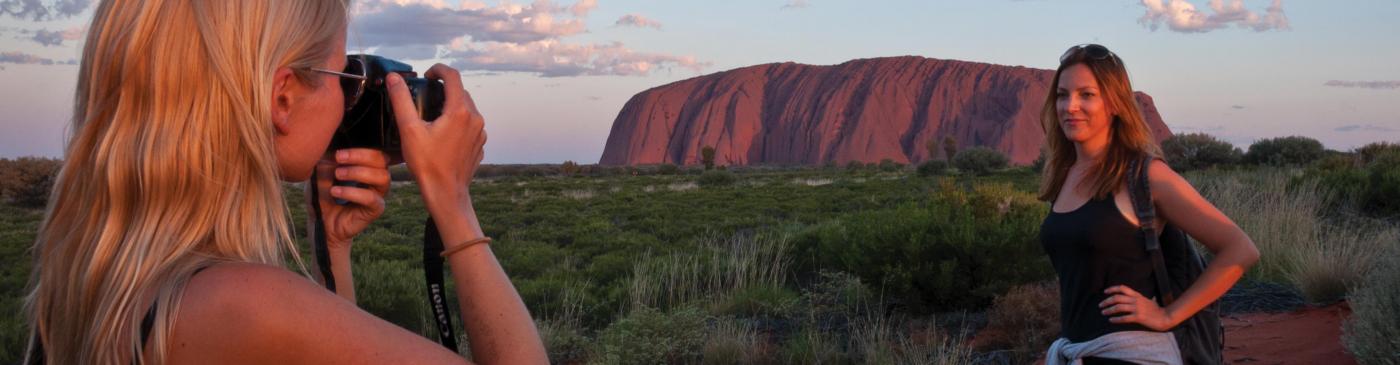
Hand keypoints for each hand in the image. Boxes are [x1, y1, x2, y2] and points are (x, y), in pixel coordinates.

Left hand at [307, 148, 390, 249]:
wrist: (321, 224)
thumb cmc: (322, 196)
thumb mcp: (320, 175)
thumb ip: (328, 162)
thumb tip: (332, 149)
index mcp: (367, 168)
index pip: (374, 152)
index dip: (360, 150)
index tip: (338, 154)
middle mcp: (376, 179)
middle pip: (382, 160)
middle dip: (361, 156)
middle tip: (339, 158)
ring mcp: (378, 194)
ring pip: (382, 177)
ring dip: (359, 172)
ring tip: (338, 175)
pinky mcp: (375, 209)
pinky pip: (371, 198)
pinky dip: (352, 192)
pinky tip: (335, 191)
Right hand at [385, 64, 485, 215]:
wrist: (446, 193)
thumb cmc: (427, 164)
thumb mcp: (409, 130)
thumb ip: (401, 100)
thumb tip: (394, 78)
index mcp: (460, 111)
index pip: (453, 76)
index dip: (438, 70)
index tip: (427, 75)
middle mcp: (475, 119)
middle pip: (461, 92)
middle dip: (444, 89)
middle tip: (425, 96)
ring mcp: (480, 133)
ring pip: (467, 108)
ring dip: (452, 105)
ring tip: (432, 115)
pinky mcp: (480, 145)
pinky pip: (470, 125)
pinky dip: (458, 122)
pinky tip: (443, 134)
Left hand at [1100, 285, 1174, 330]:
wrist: (1166, 317)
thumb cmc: (1157, 310)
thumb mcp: (1148, 300)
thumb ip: (1140, 298)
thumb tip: (1138, 296)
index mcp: (1137, 295)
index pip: (1123, 288)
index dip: (1112, 289)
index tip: (1105, 291)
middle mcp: (1136, 300)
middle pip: (1117, 298)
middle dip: (1106, 301)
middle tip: (1100, 306)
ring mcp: (1137, 308)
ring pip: (1118, 307)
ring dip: (1109, 310)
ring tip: (1103, 313)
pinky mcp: (1139, 317)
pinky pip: (1124, 318)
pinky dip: (1116, 319)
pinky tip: (1111, 320)